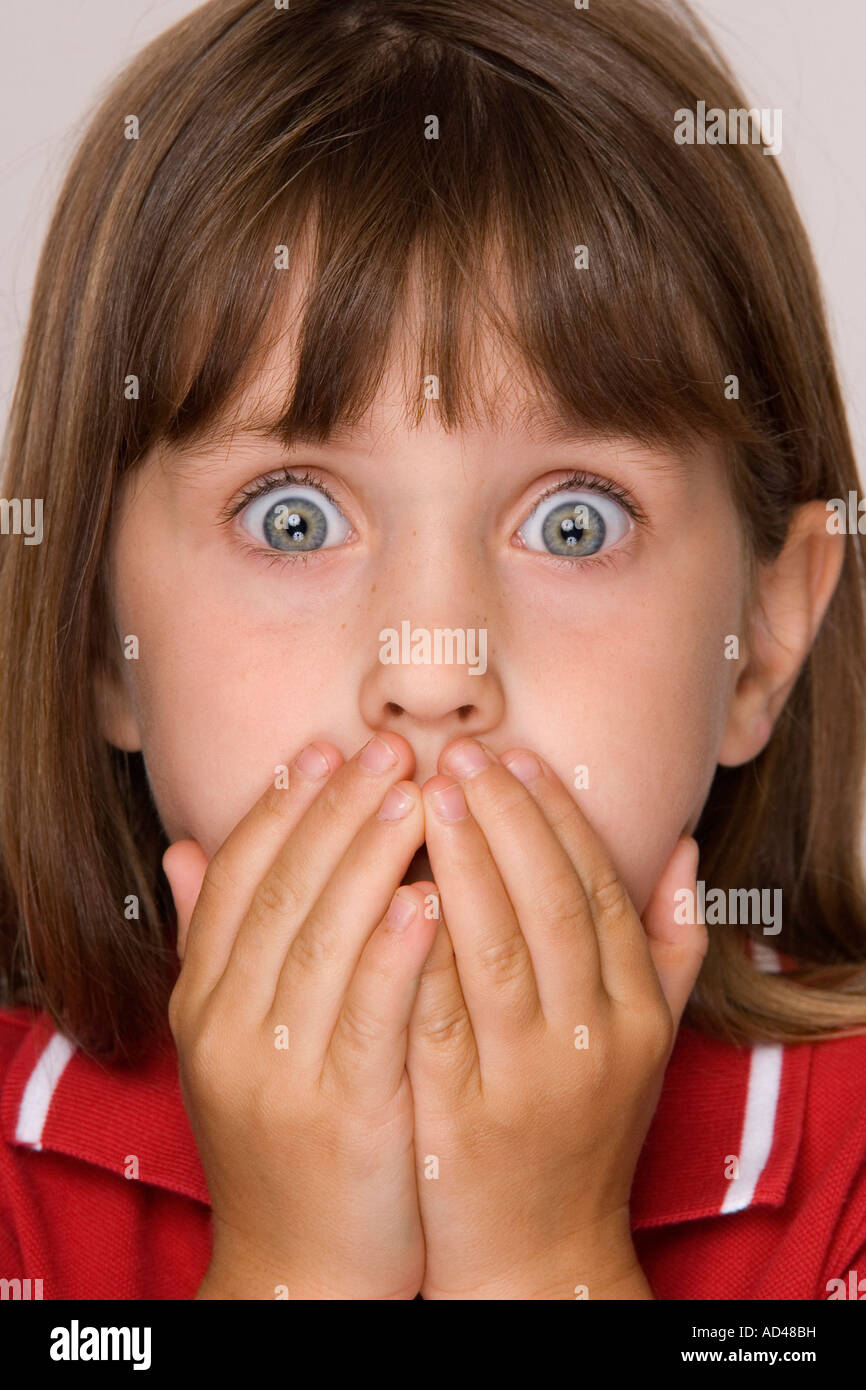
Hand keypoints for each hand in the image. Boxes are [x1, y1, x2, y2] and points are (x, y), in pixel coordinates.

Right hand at [164, 731, 438, 1299]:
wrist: (303, 1266)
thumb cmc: (285, 1137)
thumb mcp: (235, 1038)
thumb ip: (213, 941)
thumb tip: (182, 848)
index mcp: (204, 1000)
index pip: (237, 878)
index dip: (280, 808)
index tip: (322, 749)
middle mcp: (228, 1026)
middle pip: (282, 891)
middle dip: (335, 810)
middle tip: (385, 746)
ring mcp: (279, 1070)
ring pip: (322, 938)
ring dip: (369, 857)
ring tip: (416, 792)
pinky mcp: (339, 1113)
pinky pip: (368, 1015)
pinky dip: (393, 950)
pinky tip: (428, 897)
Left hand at [407, 737, 707, 1298]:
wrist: (540, 1253)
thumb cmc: (584, 1129)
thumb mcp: (646, 1043)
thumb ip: (669, 946)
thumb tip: (684, 847)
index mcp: (636, 1014)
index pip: (600, 889)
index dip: (556, 817)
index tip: (515, 757)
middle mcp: (594, 1042)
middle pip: (552, 904)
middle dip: (505, 819)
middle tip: (459, 755)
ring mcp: (528, 1080)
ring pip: (496, 949)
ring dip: (460, 863)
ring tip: (422, 795)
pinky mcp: (462, 1113)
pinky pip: (436, 1013)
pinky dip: (415, 946)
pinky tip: (388, 888)